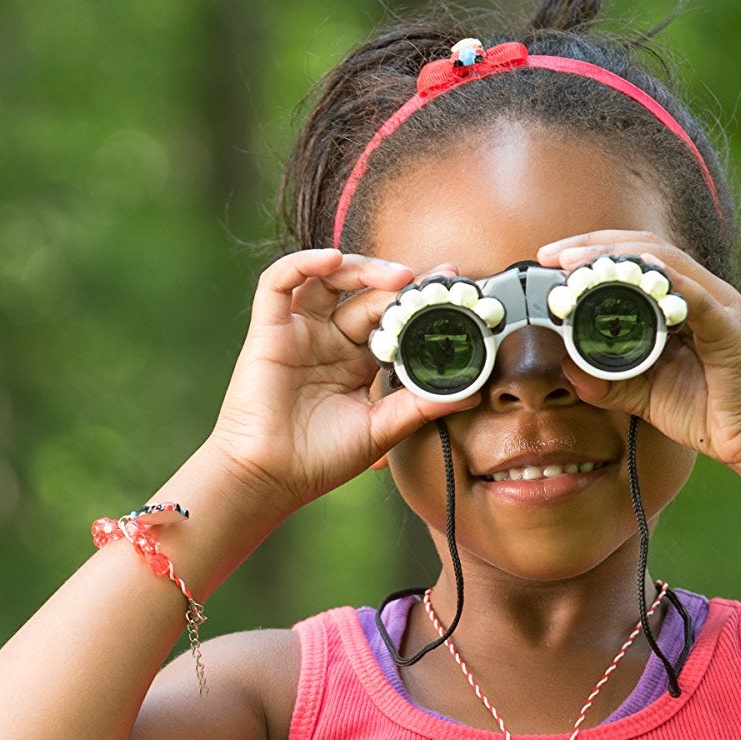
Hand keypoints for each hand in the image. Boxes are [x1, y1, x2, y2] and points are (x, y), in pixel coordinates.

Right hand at [208, 248, 483, 513]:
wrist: (269, 479)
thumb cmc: (318, 461)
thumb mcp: (382, 429)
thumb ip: (422, 405)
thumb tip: (472, 391)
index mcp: (355, 362)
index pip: (390, 317)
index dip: (418, 300)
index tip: (453, 290)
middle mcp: (328, 341)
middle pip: (364, 292)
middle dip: (399, 282)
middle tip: (431, 281)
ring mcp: (298, 332)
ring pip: (327, 278)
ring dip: (361, 266)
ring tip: (395, 276)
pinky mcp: (268, 330)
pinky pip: (278, 283)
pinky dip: (303, 263)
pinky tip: (333, 260)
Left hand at [534, 230, 740, 468]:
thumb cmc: (709, 414)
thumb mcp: (644, 395)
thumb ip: (608, 380)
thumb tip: (566, 366)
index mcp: (684, 304)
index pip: (639, 260)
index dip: (596, 251)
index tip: (553, 259)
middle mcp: (704, 295)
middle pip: (648, 249)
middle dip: (597, 244)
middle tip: (554, 253)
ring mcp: (721, 307)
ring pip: (667, 262)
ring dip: (618, 257)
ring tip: (578, 263)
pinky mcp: (731, 328)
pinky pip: (694, 296)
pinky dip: (663, 282)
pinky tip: (631, 276)